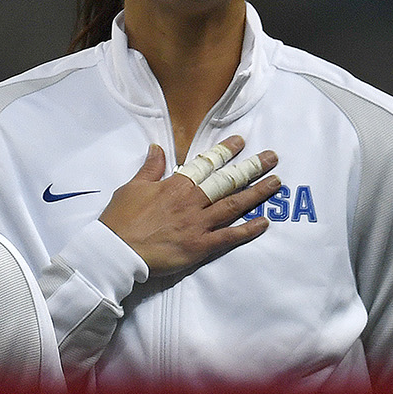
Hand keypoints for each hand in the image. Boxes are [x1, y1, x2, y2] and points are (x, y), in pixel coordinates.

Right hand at [98, 137, 280, 274]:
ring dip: (257, 193)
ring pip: (234, 205)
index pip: (206, 163)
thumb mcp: (132, 187)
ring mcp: (198, 224)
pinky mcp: (199, 246)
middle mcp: (191, 202)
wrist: (116, 251)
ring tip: (276, 183)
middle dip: (252, 167)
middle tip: (272, 158)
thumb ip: (150, 168)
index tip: (241, 142)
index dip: (225, 151)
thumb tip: (157, 148)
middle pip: (227, 181)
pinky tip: (264, 222)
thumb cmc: (120, 220)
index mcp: (175, 185)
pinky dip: (247, 229)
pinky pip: (228, 236)